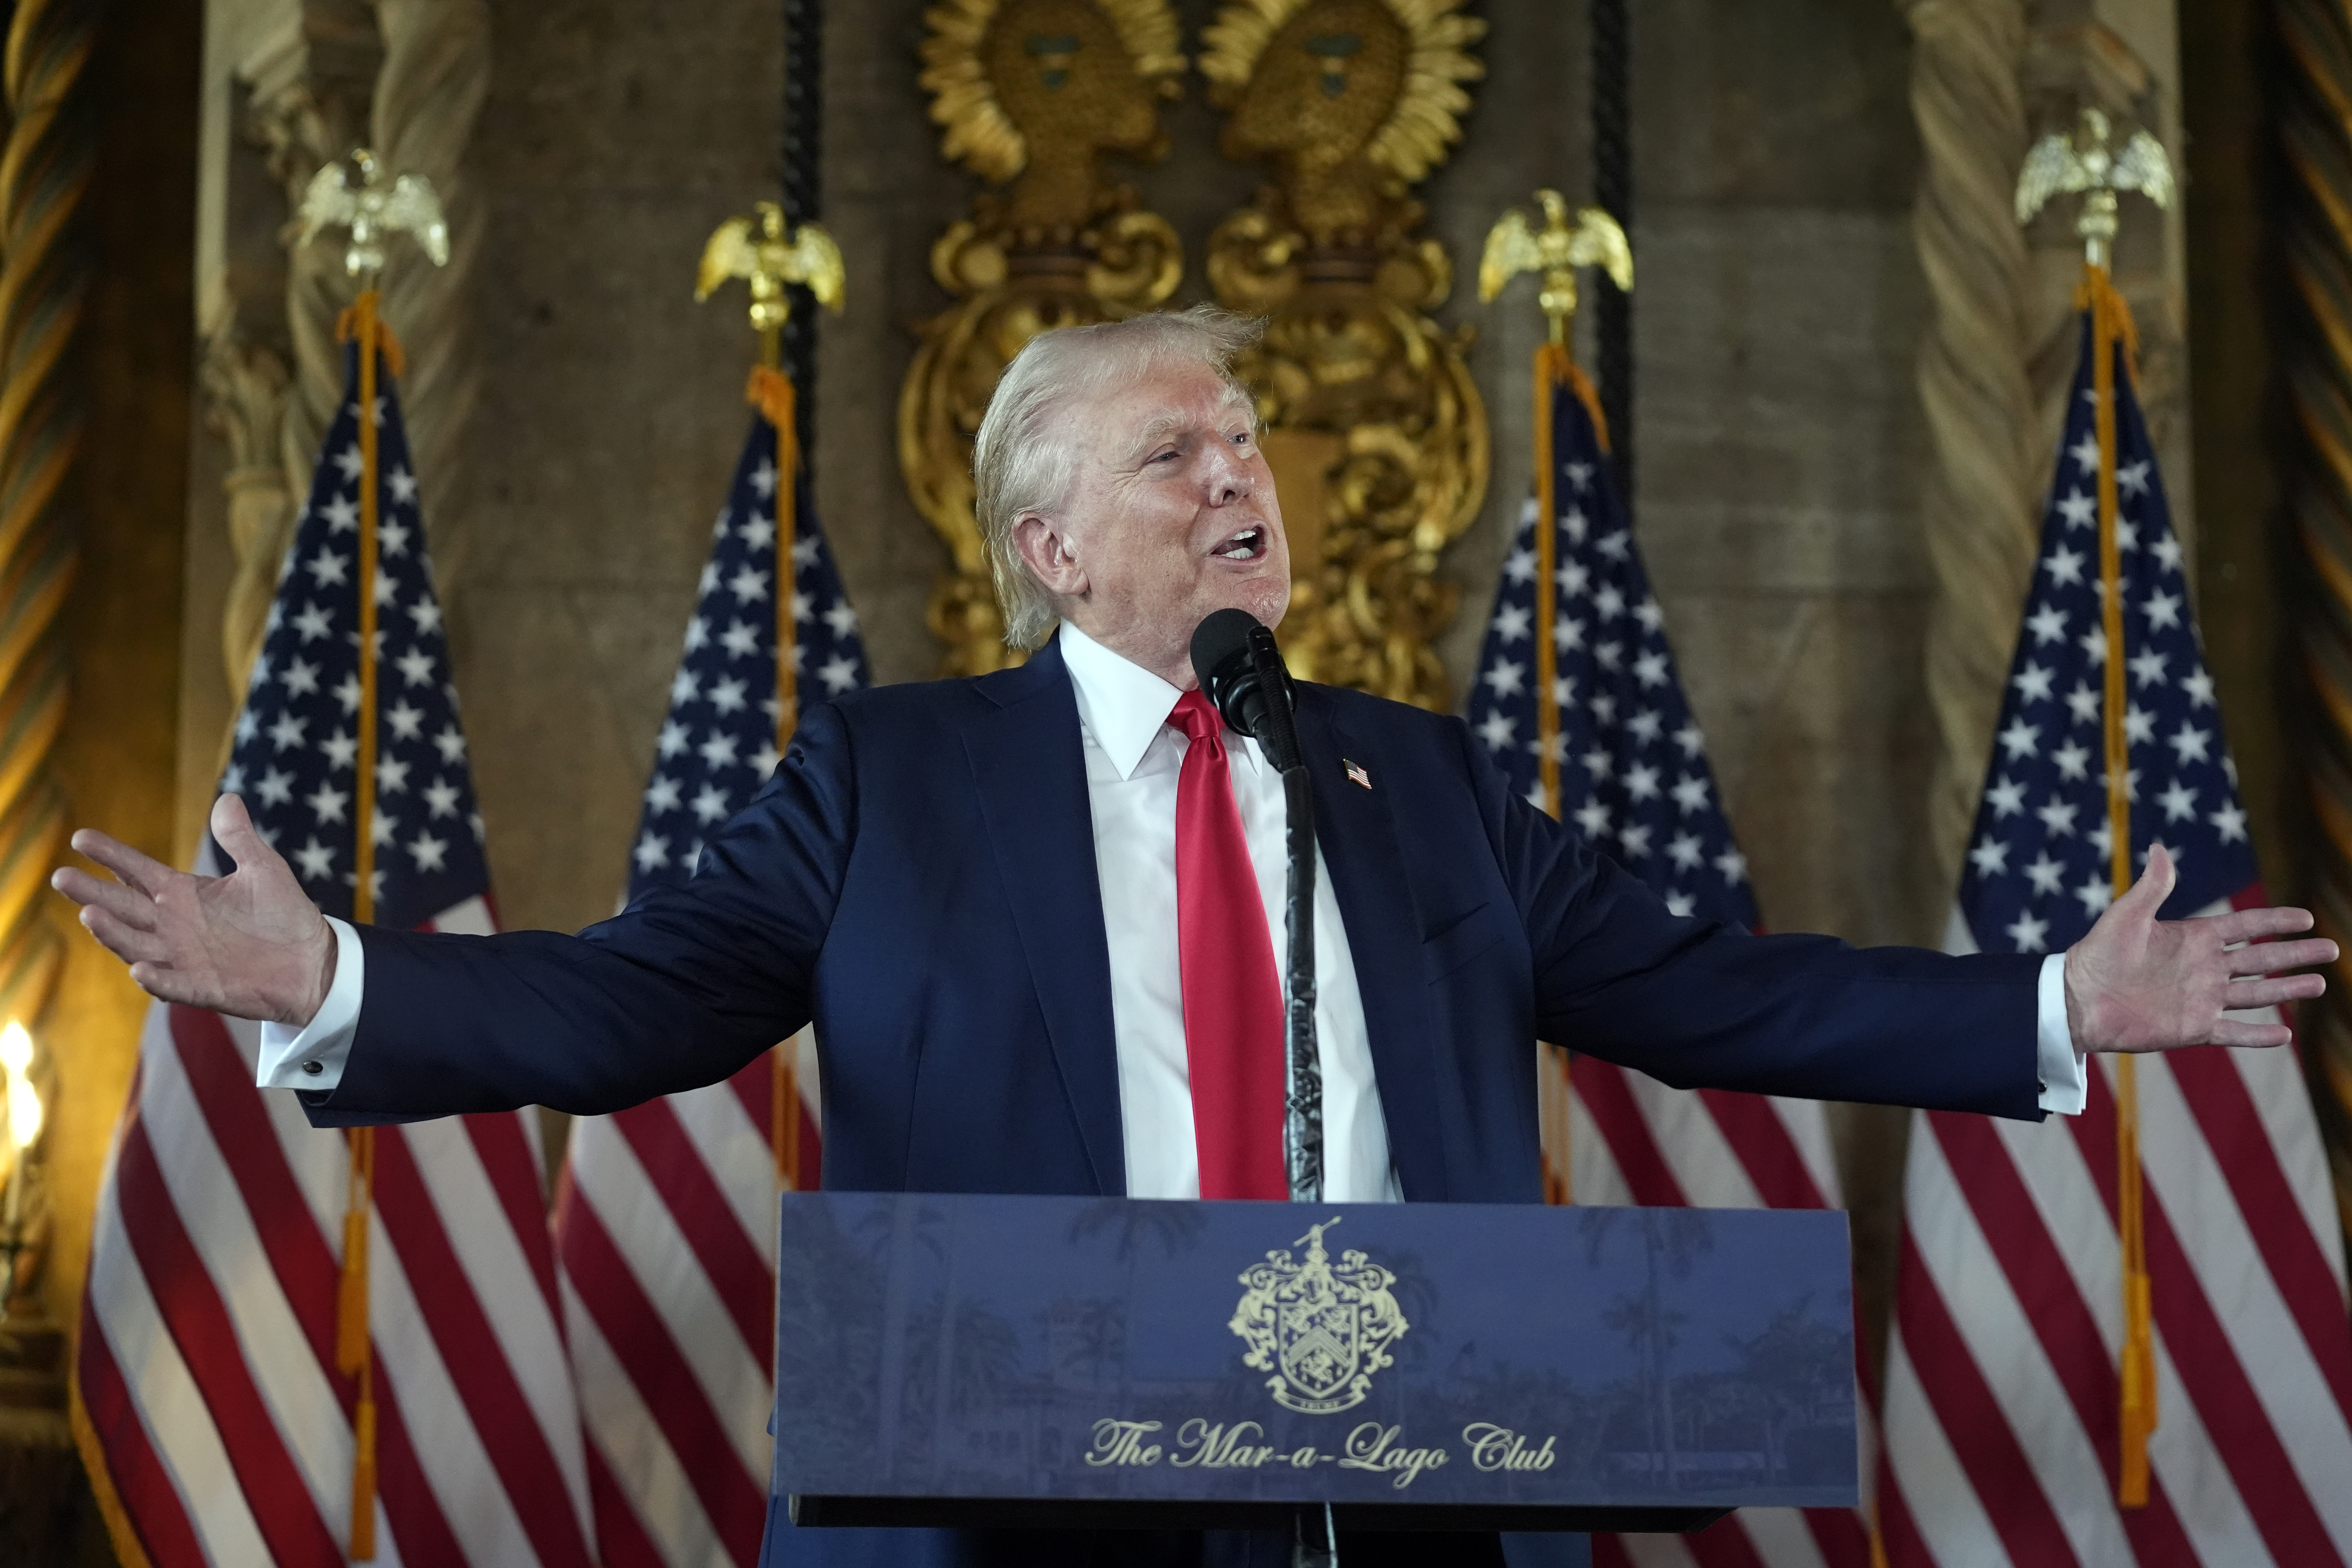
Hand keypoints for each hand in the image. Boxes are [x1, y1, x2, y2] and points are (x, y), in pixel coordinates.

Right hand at [52, 794, 336, 1025]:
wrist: (312, 963)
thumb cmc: (285, 915)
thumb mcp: (264, 869)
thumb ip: (239, 838)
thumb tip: (228, 797)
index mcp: (184, 894)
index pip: (138, 871)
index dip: (111, 855)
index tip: (81, 837)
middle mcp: (174, 925)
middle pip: (123, 906)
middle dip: (92, 892)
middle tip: (61, 876)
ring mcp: (184, 958)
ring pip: (136, 944)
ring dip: (113, 933)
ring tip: (90, 914)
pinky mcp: (202, 987)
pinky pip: (172, 985)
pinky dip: (156, 979)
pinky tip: (140, 968)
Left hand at [2064, 843, 2335, 1052]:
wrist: (2079, 999)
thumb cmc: (2098, 954)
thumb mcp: (2127, 915)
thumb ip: (2152, 887)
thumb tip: (2161, 848)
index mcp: (2193, 939)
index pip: (2245, 926)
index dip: (2275, 920)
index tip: (2306, 917)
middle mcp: (2204, 969)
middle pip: (2262, 959)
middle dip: (2296, 953)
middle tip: (2331, 948)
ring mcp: (2202, 999)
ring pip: (2256, 994)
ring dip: (2288, 990)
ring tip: (2320, 984)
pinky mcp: (2193, 1028)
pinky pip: (2234, 1032)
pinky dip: (2258, 1035)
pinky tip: (2285, 1034)